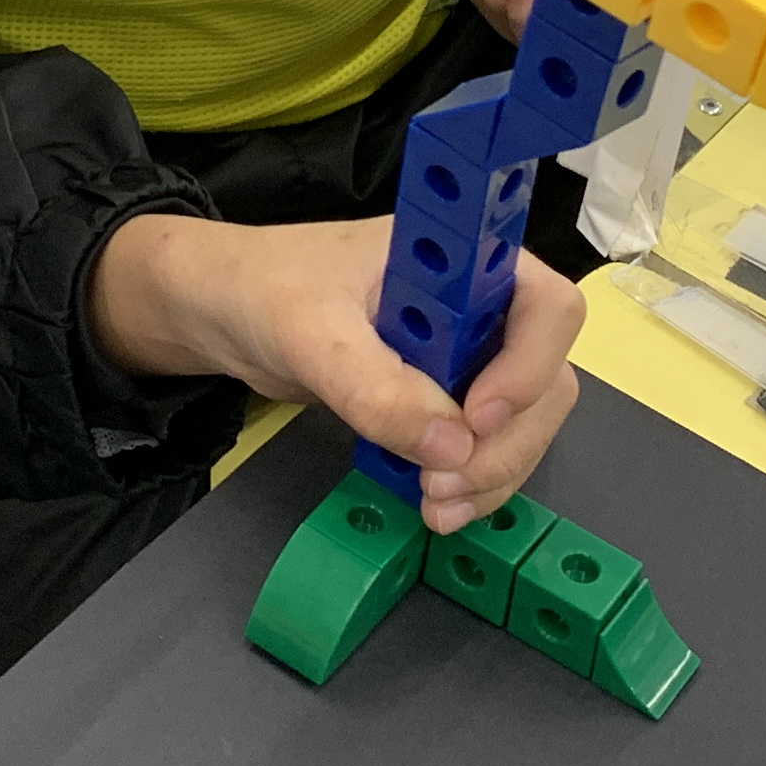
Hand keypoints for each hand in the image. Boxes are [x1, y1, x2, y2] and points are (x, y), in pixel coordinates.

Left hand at [84, 212, 582, 534]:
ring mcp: (465, 353)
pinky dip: (470, 481)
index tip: (475, 414)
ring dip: (493, 471)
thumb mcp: (313, 334)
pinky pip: (482, 445)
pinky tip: (433, 505)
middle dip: (508, 440)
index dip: (529, 364)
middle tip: (448, 485)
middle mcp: (479, 303)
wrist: (217, 312)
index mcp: (463, 256)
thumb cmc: (263, 288)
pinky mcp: (440, 396)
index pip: (547, 305)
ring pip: (521, 422)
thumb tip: (451, 450)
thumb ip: (376, 388)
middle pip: (544, 377)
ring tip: (438, 508)